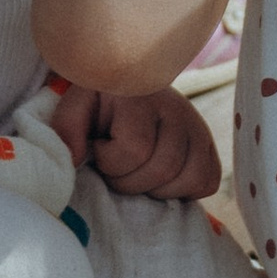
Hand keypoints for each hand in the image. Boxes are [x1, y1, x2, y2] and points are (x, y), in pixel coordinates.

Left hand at [86, 88, 221, 199]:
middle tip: (116, 169)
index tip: (100, 150)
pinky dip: (185, 190)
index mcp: (142, 96)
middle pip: (164, 169)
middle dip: (130, 181)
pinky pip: (208, 181)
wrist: (129, 87)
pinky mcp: (209, 146)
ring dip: (158, 189)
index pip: (136, 149)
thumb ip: (68, 128)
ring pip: (191, 178)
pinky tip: (162, 179)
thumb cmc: (99, 103)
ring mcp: (198, 128)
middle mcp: (178, 109)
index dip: (111, 162)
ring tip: (139, 174)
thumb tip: (76, 159)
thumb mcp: (76, 106)